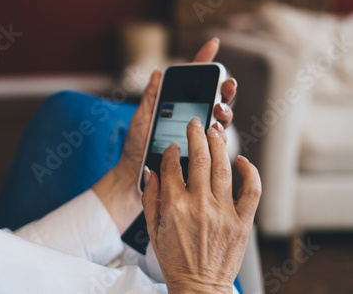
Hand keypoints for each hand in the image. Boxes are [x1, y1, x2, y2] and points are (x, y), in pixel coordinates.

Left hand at [93, 38, 237, 233]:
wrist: (134, 174)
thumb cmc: (136, 146)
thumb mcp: (142, 118)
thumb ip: (151, 97)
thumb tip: (159, 72)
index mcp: (179, 106)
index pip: (194, 81)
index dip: (204, 61)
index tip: (213, 44)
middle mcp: (192, 118)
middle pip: (215, 98)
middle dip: (225, 89)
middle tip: (226, 85)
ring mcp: (198, 135)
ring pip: (221, 118)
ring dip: (225, 110)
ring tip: (218, 109)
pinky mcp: (201, 153)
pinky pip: (217, 142)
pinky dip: (220, 133)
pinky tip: (217, 129)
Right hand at [141, 118, 260, 293]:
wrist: (200, 287)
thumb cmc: (175, 259)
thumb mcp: (151, 230)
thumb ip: (150, 197)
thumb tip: (152, 170)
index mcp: (174, 207)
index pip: (173, 166)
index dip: (173, 151)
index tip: (175, 146)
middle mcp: (199, 206)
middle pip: (200, 159)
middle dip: (196, 135)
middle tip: (196, 123)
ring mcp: (223, 213)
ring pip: (223, 168)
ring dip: (219, 145)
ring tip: (215, 131)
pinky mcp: (242, 222)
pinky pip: (251, 190)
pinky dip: (250, 172)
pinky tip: (242, 160)